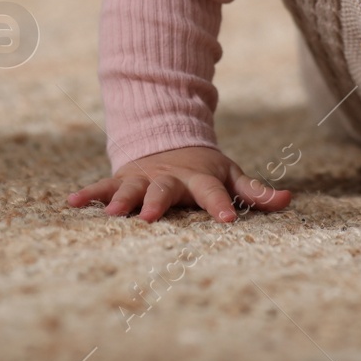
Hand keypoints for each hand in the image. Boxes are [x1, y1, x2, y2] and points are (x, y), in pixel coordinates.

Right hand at [67, 145, 291, 223]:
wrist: (168, 139)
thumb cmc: (204, 169)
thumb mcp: (231, 175)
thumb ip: (256, 190)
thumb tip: (289, 199)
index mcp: (199, 179)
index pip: (213, 193)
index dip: (222, 205)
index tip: (228, 221)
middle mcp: (170, 178)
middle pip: (164, 190)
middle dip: (156, 203)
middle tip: (150, 218)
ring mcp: (143, 177)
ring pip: (130, 188)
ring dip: (120, 199)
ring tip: (109, 214)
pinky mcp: (122, 178)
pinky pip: (103, 186)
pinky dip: (89, 193)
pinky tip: (71, 202)